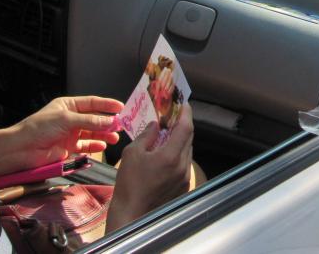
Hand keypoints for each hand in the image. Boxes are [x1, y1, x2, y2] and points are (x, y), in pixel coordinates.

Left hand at [13, 96, 122, 171]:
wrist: (22, 149)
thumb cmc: (40, 128)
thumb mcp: (67, 119)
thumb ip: (90, 120)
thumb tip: (111, 121)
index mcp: (68, 105)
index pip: (92, 102)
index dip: (107, 104)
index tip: (121, 107)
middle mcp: (70, 118)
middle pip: (94, 118)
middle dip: (107, 122)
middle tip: (121, 125)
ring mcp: (70, 133)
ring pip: (92, 132)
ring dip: (104, 134)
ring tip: (114, 138)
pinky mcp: (68, 147)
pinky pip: (85, 146)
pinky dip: (94, 146)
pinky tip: (102, 146)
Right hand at [106, 103, 193, 232]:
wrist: (132, 215)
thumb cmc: (129, 184)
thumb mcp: (132, 154)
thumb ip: (147, 135)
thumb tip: (156, 125)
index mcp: (172, 156)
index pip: (186, 128)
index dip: (186, 113)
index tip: (183, 104)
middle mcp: (183, 166)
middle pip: (189, 138)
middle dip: (183, 125)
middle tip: (174, 116)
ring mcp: (185, 178)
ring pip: (188, 151)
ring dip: (181, 140)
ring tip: (169, 134)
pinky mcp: (184, 187)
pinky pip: (185, 164)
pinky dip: (179, 154)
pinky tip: (167, 154)